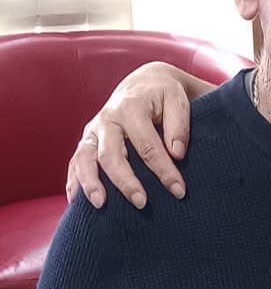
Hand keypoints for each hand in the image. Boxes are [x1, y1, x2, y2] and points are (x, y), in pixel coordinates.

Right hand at [66, 62, 203, 209]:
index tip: (179, 190)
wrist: (144, 83)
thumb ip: (179, 126)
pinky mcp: (87, 140)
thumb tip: (177, 154)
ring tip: (101, 205)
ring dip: (90, 182)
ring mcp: (93, 131)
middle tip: (142, 203)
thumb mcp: (178, 101)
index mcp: (131, 108)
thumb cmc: (165, 95)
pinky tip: (76, 201)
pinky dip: (73, 180)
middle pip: (111, 154)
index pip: (147, 145)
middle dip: (125, 181)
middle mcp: (107, 119)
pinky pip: (75, 161)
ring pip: (85, 158)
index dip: (164, 170)